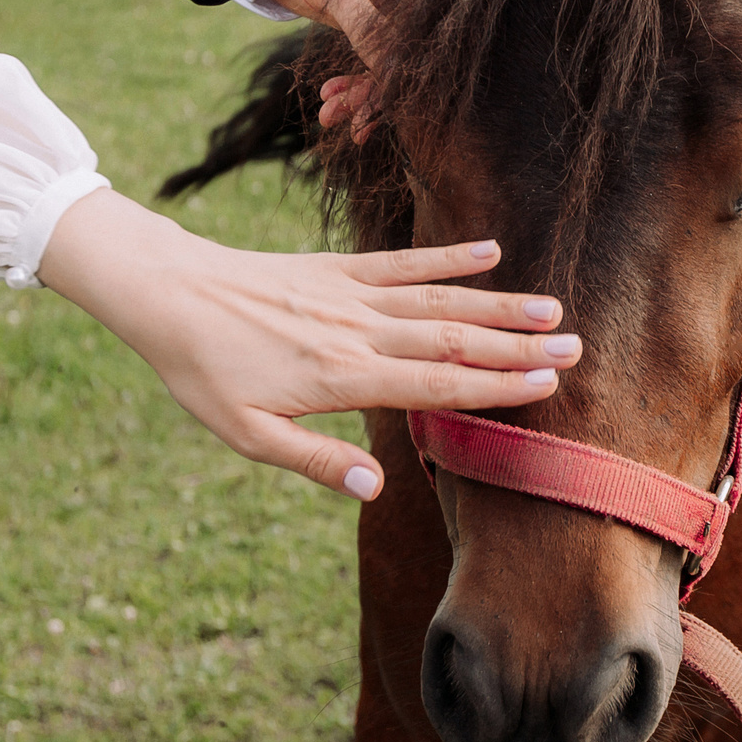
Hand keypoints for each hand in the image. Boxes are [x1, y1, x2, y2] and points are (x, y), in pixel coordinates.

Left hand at [36, 188, 576, 498]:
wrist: (166, 293)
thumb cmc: (203, 372)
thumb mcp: (245, 433)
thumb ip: (315, 460)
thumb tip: (375, 489)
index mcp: (340, 378)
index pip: (435, 385)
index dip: (495, 385)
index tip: (546, 384)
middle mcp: (357, 332)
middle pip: (452, 341)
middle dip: (517, 347)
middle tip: (575, 349)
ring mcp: (350, 295)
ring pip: (439, 301)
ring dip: (498, 305)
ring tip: (552, 307)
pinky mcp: (338, 268)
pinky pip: (403, 262)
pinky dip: (448, 256)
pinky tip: (491, 251)